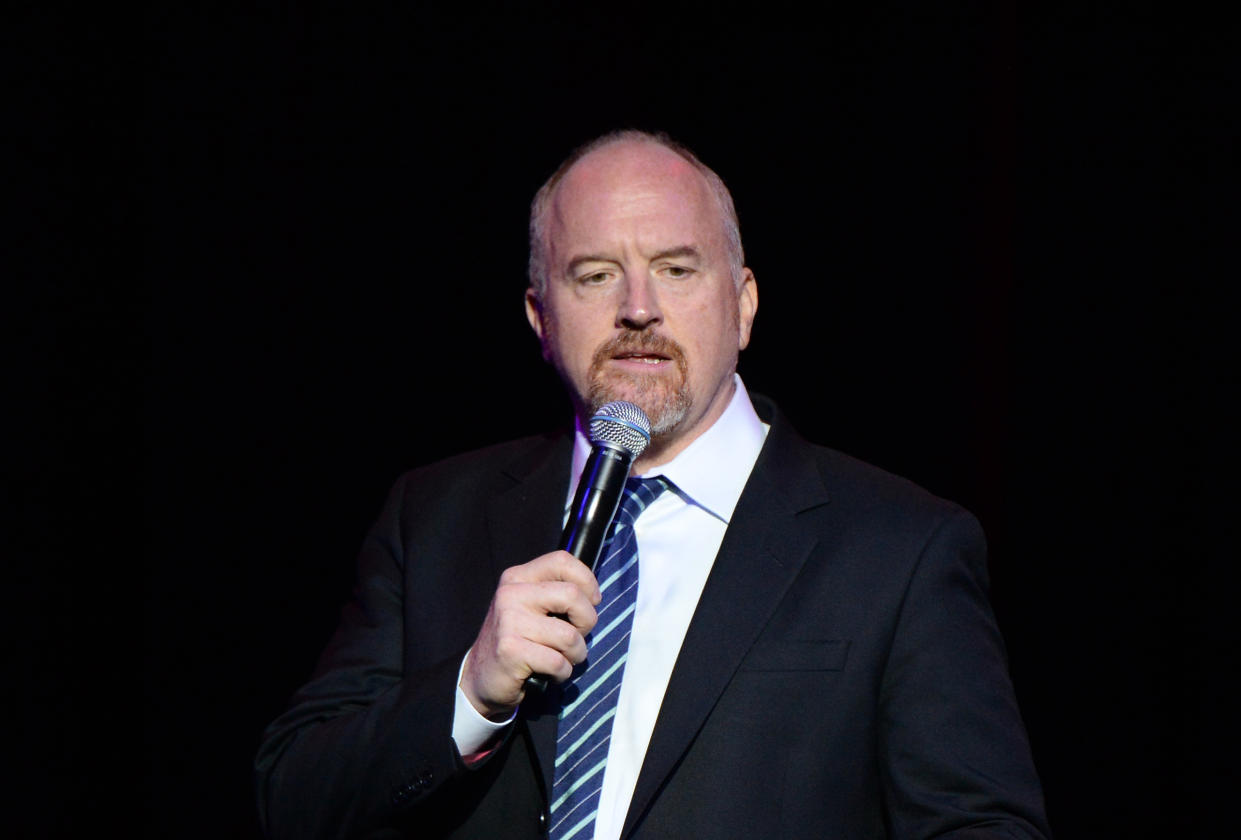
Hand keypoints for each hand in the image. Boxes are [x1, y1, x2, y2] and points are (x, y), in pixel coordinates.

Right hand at [461, 551, 600, 718]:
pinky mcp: (510, 650)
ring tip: (560, 658)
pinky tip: (548, 673)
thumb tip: (592, 595)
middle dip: (587, 621)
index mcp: (518, 577)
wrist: (481, 677)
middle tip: (575, 635)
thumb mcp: (531, 607)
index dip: (587, 580)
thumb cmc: (518, 641)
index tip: (591, 601)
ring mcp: (509, 621)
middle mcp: (511, 594)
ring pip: (570, 636)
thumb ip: (555, 593)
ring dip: (576, 654)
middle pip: (572, 595)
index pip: (562, 560)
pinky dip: (562, 673)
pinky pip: (558, 662)